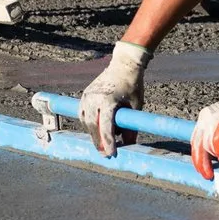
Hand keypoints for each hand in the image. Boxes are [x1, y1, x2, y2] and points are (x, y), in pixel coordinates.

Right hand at [79, 41, 151, 155]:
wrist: (123, 64)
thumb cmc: (132, 85)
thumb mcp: (135, 106)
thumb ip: (131, 125)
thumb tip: (128, 144)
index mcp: (108, 101)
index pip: (105, 126)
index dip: (108, 142)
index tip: (111, 154)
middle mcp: (94, 98)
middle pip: (92, 126)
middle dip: (99, 142)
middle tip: (106, 154)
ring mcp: (87, 96)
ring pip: (85, 121)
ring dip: (93, 134)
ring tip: (102, 144)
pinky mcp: (85, 95)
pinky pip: (83, 114)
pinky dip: (88, 124)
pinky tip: (96, 131)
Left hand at [190, 79, 218, 178]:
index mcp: (205, 117)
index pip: (195, 140)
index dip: (198, 156)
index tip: (202, 168)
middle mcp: (205, 118)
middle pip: (197, 146)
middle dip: (202, 164)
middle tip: (208, 176)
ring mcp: (211, 120)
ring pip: (208, 148)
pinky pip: (217, 147)